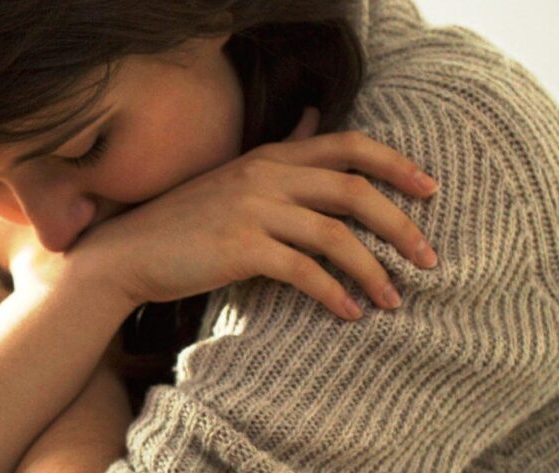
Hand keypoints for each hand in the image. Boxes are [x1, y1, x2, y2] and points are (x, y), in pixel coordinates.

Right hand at [62, 107, 439, 320]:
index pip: (347, 145)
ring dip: (374, 271)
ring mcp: (252, 210)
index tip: (430, 190)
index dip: (395, 164)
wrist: (128, 251)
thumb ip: (279, 152)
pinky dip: (334, 294)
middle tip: (429, 259)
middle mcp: (266, 176)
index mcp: (269, 157)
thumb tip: (313, 120)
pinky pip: (304, 271)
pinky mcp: (240, 248)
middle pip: (353, 191)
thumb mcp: (235, 176)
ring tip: (395, 299)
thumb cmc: (186, 220)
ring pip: (335, 236)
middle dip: (401, 225)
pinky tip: (350, 313)